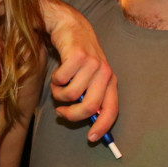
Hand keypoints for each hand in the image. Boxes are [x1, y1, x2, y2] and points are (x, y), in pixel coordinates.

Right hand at [39, 0, 117, 140]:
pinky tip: (58, 71)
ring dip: (59, 94)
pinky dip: (55, 80)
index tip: (92, 138)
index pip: (112, 110)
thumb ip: (90, 97)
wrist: (72, 27)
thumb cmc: (79, 58)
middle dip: (72, 115)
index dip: (103, 127)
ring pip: (71, 95)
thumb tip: (88, 123)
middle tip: (61, 112)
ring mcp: (93, 64)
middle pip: (90, 108)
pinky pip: (61, 81)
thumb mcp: (90, 78)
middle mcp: (106, 73)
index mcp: (111, 81)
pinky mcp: (78, 56)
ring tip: (59, 85)